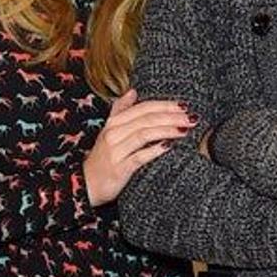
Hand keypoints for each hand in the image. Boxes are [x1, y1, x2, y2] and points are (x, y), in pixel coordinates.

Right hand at [83, 88, 194, 205]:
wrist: (86, 184)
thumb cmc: (102, 158)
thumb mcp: (109, 131)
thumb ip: (120, 110)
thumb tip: (133, 91)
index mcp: (114, 123)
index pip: (143, 108)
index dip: (165, 105)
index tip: (184, 105)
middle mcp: (114, 133)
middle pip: (146, 119)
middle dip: (171, 116)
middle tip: (191, 117)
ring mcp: (116, 150)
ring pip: (144, 134)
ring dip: (167, 130)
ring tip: (185, 129)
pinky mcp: (119, 168)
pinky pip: (139, 156)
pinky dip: (154, 150)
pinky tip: (169, 146)